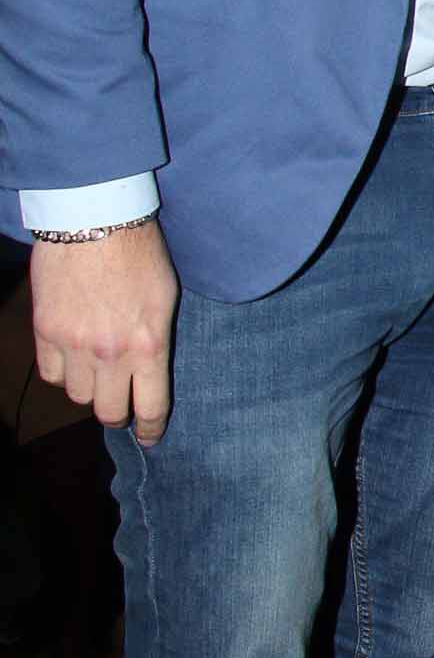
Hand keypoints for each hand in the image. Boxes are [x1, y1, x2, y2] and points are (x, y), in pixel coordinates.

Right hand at [31, 220, 178, 443]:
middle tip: (122, 407)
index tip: (150, 438)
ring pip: (77, 396)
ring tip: (96, 374)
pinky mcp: (45, 332)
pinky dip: (61, 373)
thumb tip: (150, 371)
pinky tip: (71, 359)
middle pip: (109, 412)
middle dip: (118, 415)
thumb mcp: (165, 300)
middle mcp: (110, 353)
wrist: (94, 220)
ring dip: (88, 390)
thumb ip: (157, 341)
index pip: (151, 407)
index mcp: (149, 345)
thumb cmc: (139, 254)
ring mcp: (73, 345)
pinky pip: (50, 374)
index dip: (152, 430)